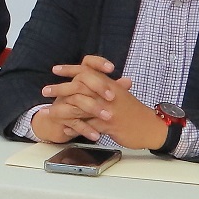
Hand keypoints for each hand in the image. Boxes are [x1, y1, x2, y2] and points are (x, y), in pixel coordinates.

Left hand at [36, 55, 167, 149]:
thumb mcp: (122, 96)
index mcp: (111, 85)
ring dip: (62, 109)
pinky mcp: (110, 125)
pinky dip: (74, 127)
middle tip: (45, 91)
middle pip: (80, 86)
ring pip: (80, 106)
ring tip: (48, 112)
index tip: (55, 69)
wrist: (153, 128)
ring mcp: (109, 109)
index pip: (88, 71)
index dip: (71, 69)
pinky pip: (88, 125)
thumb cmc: (135, 112)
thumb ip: (107, 87)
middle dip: (60, 88)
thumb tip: (92, 79)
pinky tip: (64, 129)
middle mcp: (108, 94)